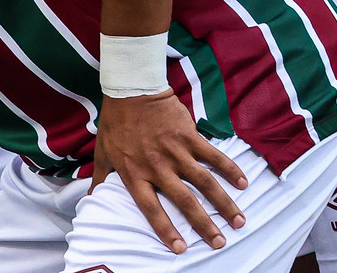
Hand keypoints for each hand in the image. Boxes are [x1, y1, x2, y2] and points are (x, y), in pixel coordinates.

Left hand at [91, 91, 248, 253]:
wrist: (131, 88)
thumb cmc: (116, 122)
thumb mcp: (103, 151)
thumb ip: (101, 177)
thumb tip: (92, 199)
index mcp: (135, 172)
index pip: (151, 208)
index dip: (165, 229)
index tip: (180, 248)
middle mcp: (157, 166)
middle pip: (184, 201)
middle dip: (204, 224)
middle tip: (220, 242)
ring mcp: (175, 151)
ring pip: (204, 182)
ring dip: (224, 203)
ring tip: (239, 221)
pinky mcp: (189, 136)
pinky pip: (213, 156)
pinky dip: (230, 169)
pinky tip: (243, 183)